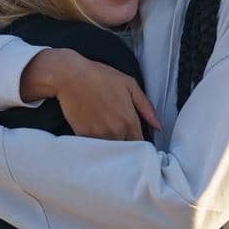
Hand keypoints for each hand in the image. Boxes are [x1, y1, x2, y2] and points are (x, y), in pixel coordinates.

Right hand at [22, 48, 159, 140]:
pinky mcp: (83, 136)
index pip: (141, 144)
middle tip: (123, 144)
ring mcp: (99, 135)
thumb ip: (146, 107)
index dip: (141, 146)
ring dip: (112, 150)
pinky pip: (93, 149)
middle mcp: (116, 131)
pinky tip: (96, 142)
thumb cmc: (100, 77)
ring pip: (110, 152)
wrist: (70, 76)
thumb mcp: (129, 85)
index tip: (138, 145)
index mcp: (130, 121)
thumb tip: (158, 126)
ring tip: (109, 143)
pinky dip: (96, 148)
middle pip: (126, 151)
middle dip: (127, 150)